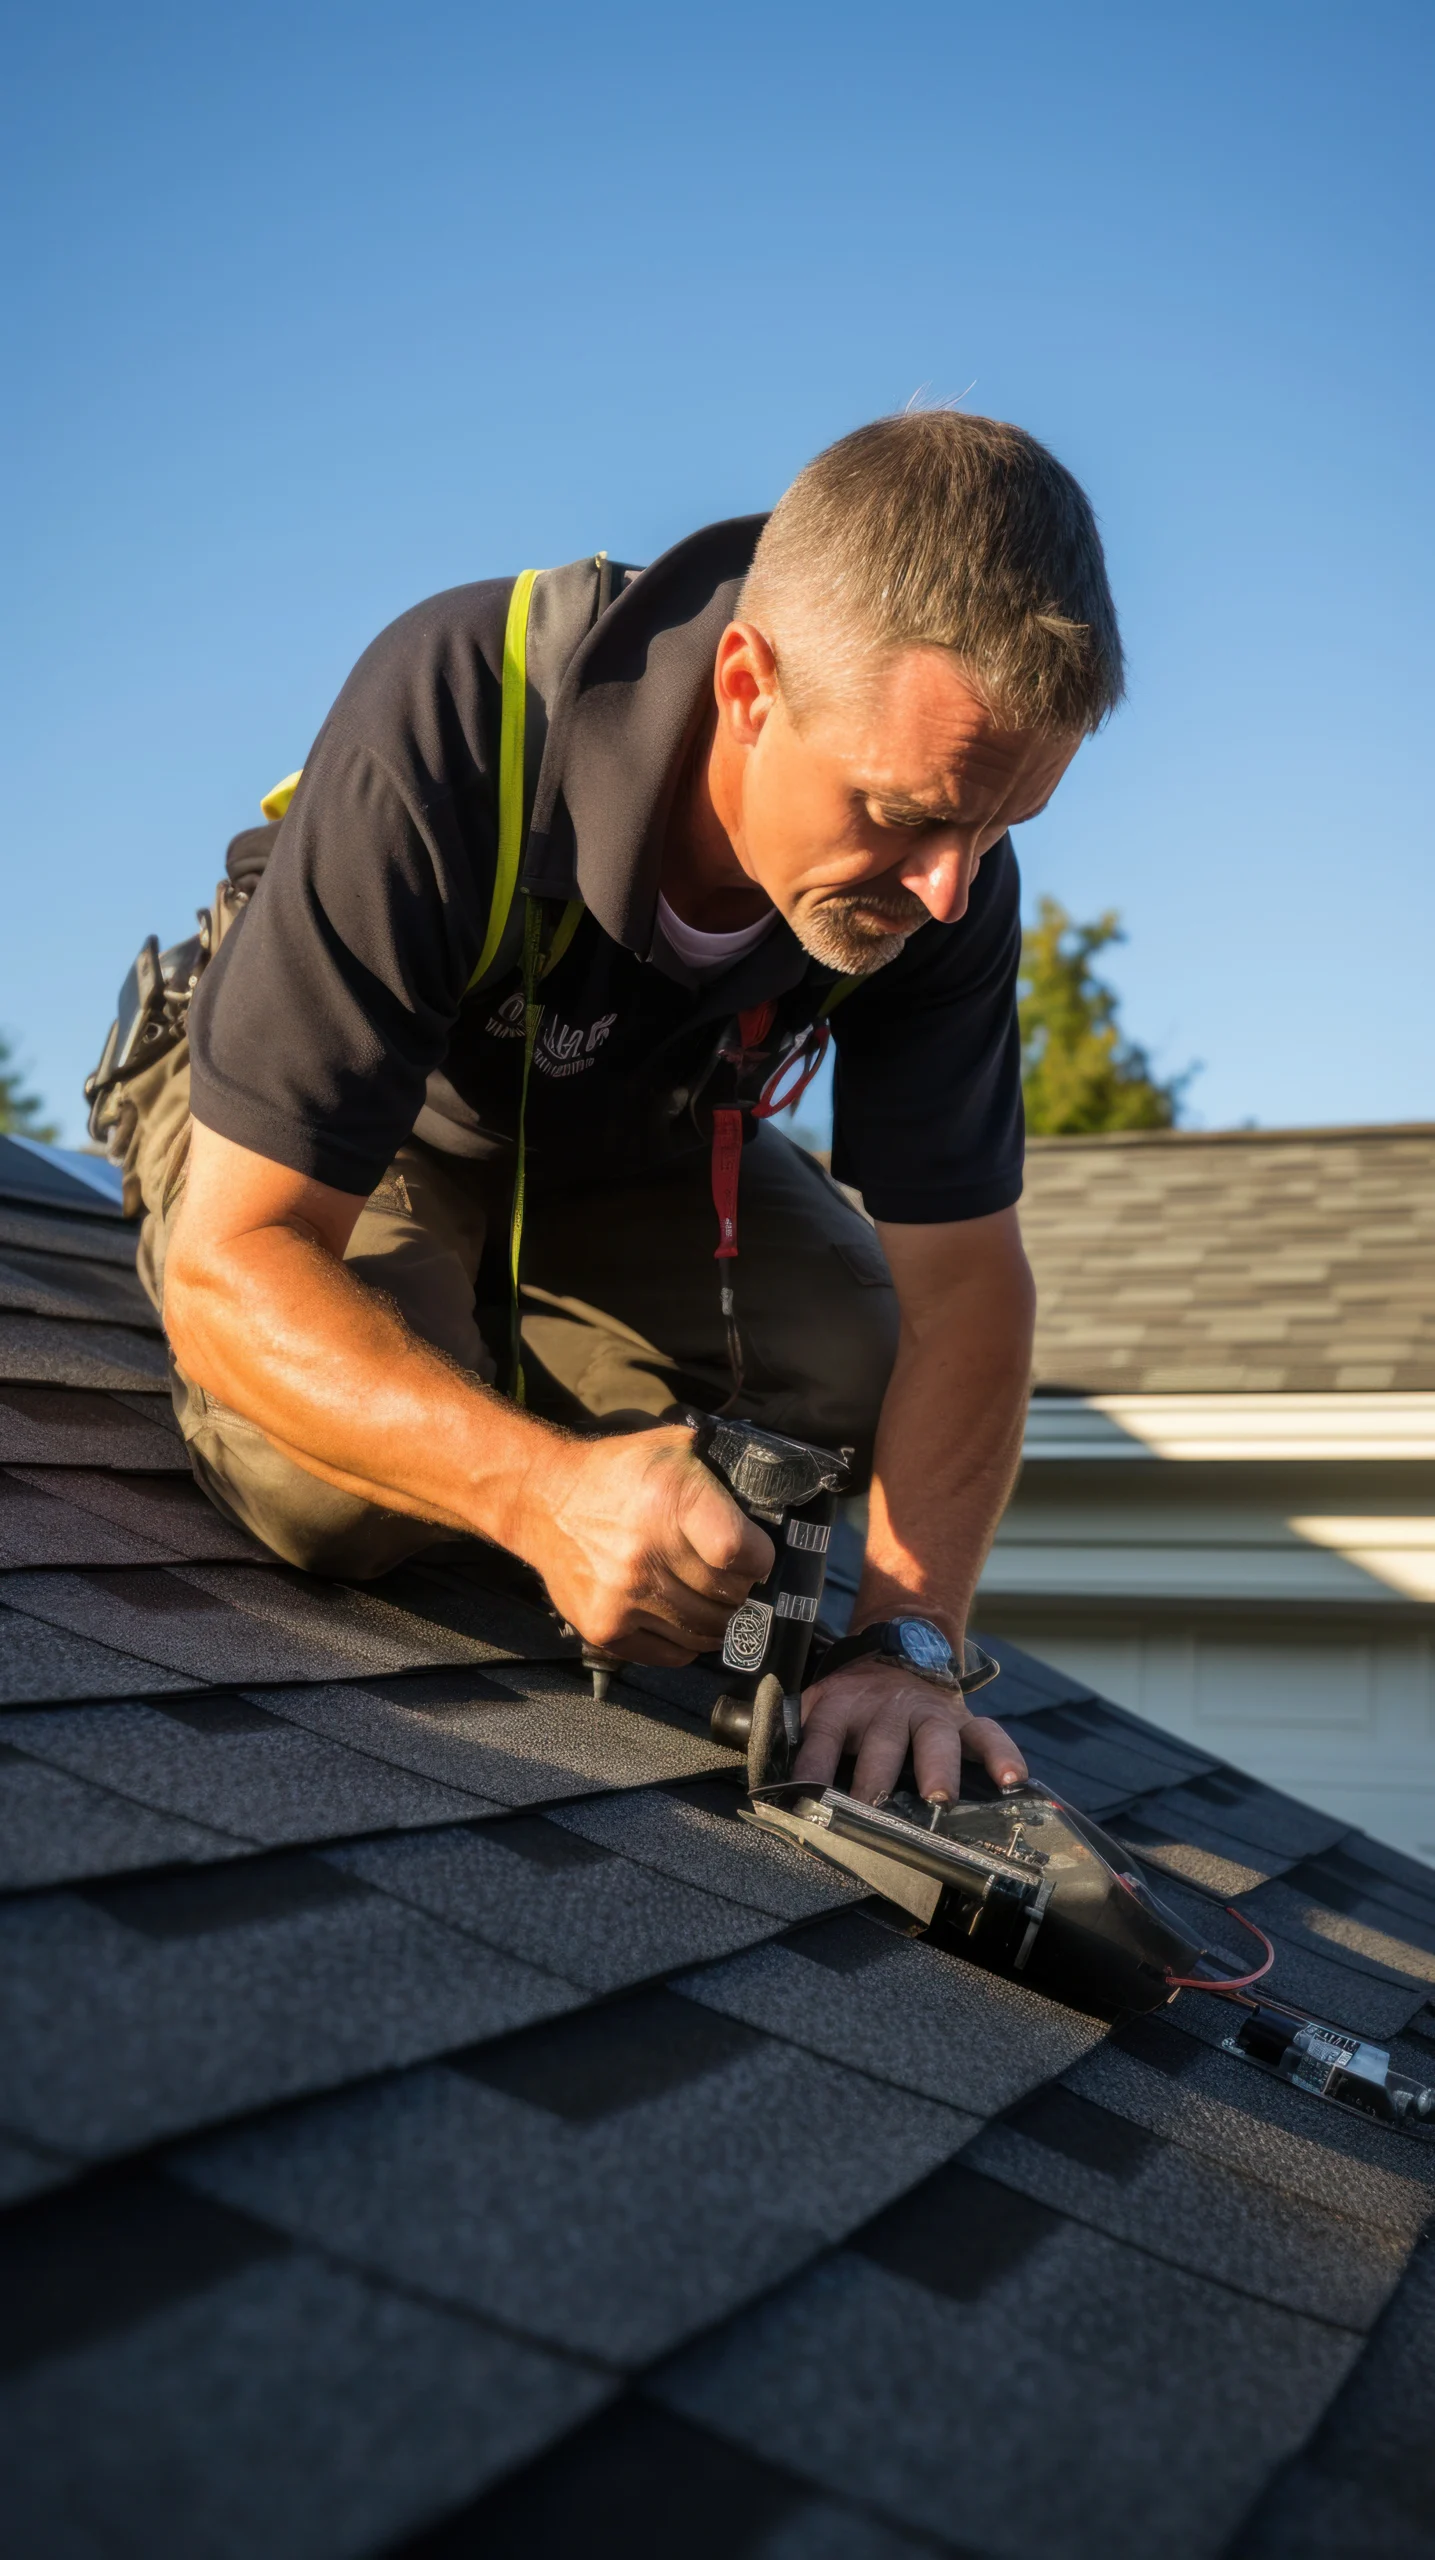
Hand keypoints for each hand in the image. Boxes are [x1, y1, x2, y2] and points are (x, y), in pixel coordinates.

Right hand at [522, 1424, 774, 1665]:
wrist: (543, 1501)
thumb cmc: (617, 1474)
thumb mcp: (674, 1447)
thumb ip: (723, 1466)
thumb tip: (774, 1487)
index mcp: (670, 1502)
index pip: (741, 1552)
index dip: (758, 1558)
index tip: (754, 1555)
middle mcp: (645, 1553)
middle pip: (727, 1598)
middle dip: (739, 1589)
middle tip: (731, 1578)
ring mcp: (623, 1596)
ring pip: (704, 1632)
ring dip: (717, 1619)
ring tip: (710, 1599)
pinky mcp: (604, 1627)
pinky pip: (670, 1654)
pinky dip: (686, 1642)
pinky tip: (682, 1618)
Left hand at [793, 1659, 1026, 1804]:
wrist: (898, 1647)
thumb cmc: (853, 1698)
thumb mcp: (818, 1704)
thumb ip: (796, 1738)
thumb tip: (766, 1792)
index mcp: (841, 1707)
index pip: (820, 1740)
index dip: (810, 1769)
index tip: (803, 1803)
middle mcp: (885, 1711)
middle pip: (880, 1745)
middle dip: (876, 1779)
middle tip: (873, 1807)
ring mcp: (927, 1714)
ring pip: (934, 1740)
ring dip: (936, 1769)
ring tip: (940, 1798)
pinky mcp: (963, 1719)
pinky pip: (988, 1734)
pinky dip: (1002, 1756)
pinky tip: (1012, 1780)